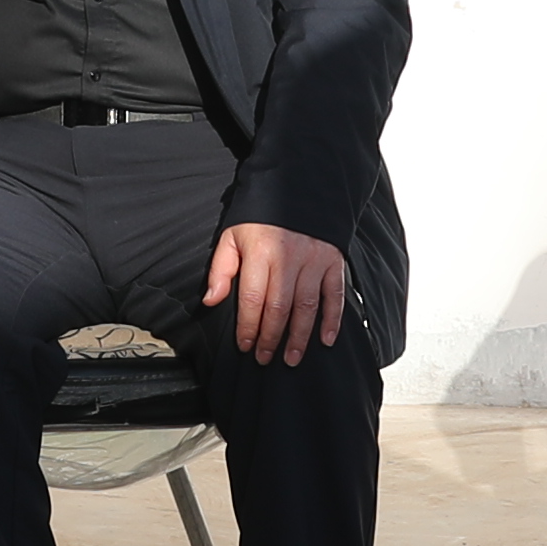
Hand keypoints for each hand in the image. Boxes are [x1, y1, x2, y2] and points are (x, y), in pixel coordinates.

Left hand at [205, 220, 350, 366]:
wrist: (298, 187)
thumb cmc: (261, 216)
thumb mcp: (232, 235)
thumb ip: (221, 269)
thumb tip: (210, 300)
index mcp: (260, 251)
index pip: (253, 299)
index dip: (248, 327)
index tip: (244, 345)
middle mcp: (289, 257)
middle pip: (279, 308)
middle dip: (270, 338)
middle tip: (264, 358)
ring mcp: (314, 260)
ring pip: (307, 307)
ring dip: (299, 337)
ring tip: (291, 358)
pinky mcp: (333, 261)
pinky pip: (335, 295)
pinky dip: (333, 319)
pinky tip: (326, 339)